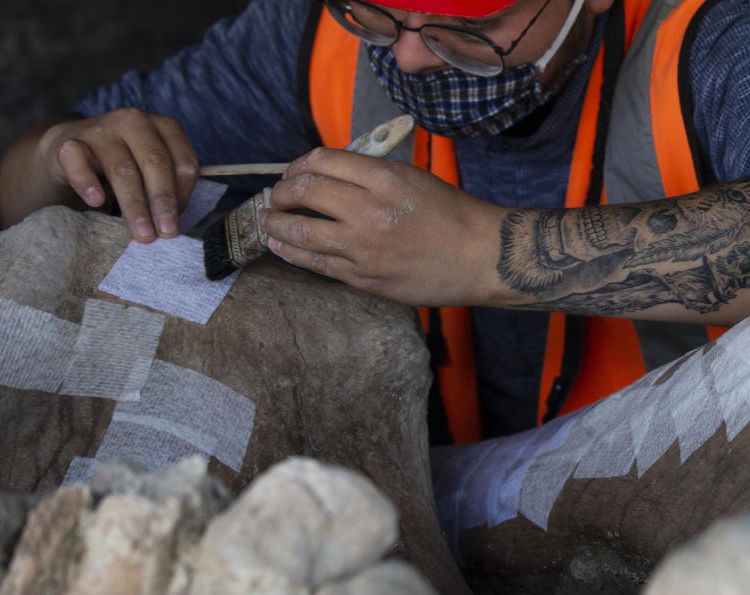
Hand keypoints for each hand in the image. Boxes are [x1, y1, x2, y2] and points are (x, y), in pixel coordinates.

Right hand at [37, 108, 198, 241]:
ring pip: (122, 169)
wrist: (72, 150)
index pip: (183, 161)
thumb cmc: (124, 163)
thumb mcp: (152, 169)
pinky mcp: (70, 142)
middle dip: (163, 201)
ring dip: (134, 204)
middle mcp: (134, 122)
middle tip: (166, 233)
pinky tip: (97, 201)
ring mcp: (101, 130)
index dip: (184, 195)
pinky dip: (88, 182)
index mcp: (164, 127)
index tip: (177, 223)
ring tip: (142, 233)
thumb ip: (168, 187)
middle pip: (155, 163)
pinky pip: (78, 162)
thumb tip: (172, 224)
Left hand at [259, 148, 509, 305]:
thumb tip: (330, 175)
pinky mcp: (364, 278)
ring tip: (268, 221)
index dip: (299, 164)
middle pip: (304, 191)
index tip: (294, 172)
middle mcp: (369, 211)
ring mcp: (363, 248)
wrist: (481, 257)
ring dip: (276, 224)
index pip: (322, 161)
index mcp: (385, 178)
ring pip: (301, 231)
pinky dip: (293, 251)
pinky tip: (281, 246)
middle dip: (281, 192)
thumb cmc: (453, 214)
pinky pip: (317, 263)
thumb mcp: (413, 177)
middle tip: (276, 196)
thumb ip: (371, 174)